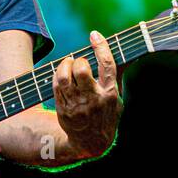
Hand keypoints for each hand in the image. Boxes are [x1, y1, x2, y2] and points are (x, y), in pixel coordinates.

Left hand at [54, 30, 124, 159]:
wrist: (90, 142)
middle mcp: (93, 98)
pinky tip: (62, 76)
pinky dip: (57, 76)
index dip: (101, 47)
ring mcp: (76, 104)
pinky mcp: (63, 108)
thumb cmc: (105, 115)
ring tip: (68, 66)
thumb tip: (122, 53)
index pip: (107, 65)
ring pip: (64, 77)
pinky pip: (56, 85)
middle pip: (81, 70)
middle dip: (78, 61)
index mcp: (110, 93)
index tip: (94, 35)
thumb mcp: (116, 99)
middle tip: (79, 63)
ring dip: (64, 66)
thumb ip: (115, 78)